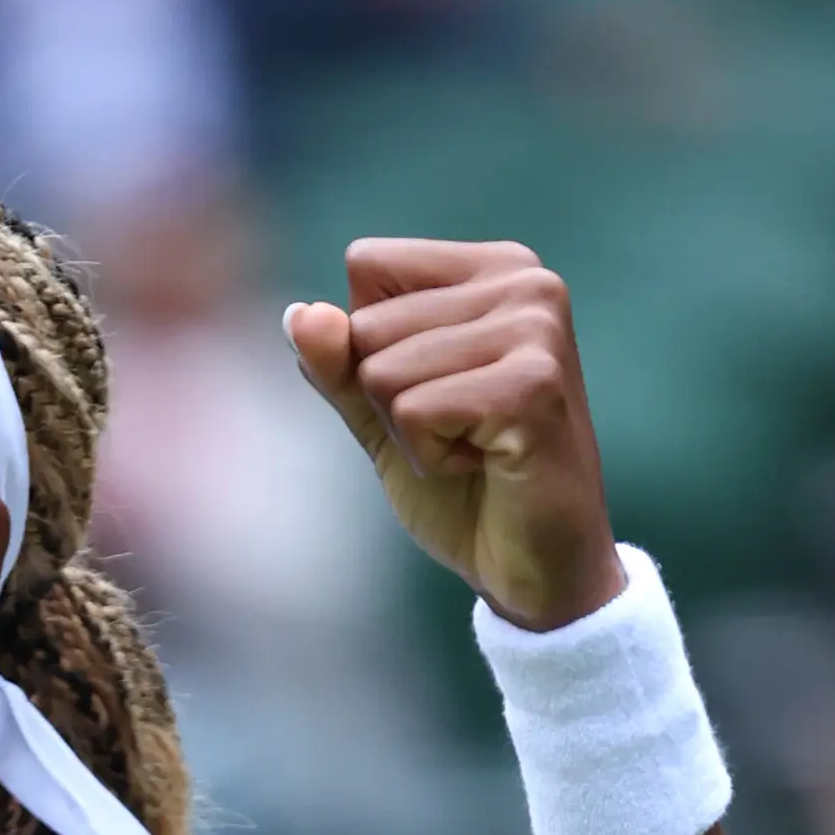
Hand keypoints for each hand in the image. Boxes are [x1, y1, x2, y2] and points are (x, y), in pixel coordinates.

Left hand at [286, 240, 623, 633]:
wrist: (533, 569)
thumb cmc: (466, 488)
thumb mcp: (384, 417)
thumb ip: (339, 364)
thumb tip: (299, 315)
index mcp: (494, 268)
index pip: (367, 266)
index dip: (370, 348)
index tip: (435, 392)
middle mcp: (525, 282)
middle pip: (367, 324)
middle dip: (390, 401)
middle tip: (458, 434)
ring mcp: (534, 329)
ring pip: (384, 372)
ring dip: (410, 434)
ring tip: (473, 450)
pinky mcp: (531, 386)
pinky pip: (413, 411)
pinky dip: (430, 457)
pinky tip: (485, 465)